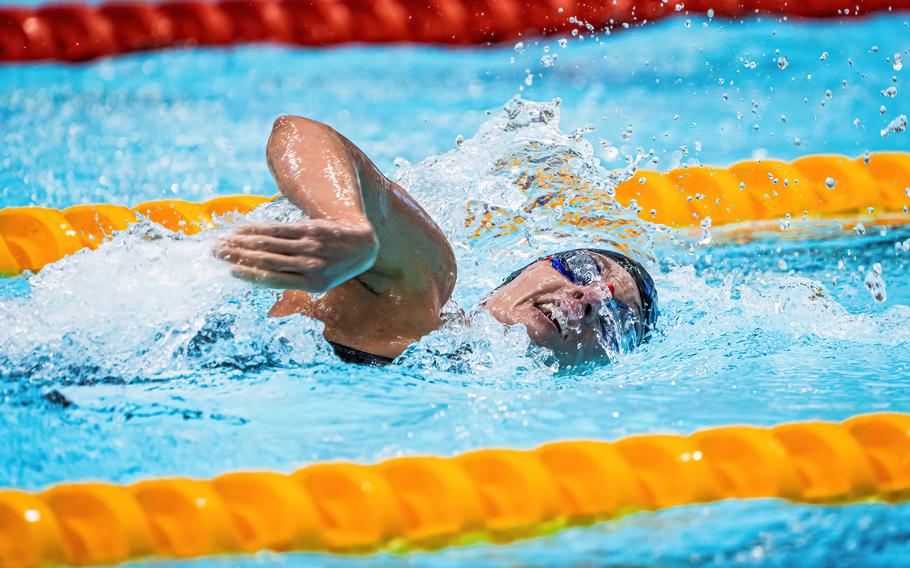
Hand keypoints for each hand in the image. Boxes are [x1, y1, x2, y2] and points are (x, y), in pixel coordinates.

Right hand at [213, 219, 378, 291]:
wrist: (362, 244)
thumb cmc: (333, 266)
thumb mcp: (319, 281)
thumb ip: (291, 280)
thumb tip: (254, 277)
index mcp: (311, 284)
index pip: (273, 279)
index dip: (248, 274)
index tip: (228, 271)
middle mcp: (310, 266)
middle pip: (266, 259)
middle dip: (237, 256)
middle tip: (215, 252)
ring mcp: (310, 247)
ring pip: (268, 243)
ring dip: (241, 241)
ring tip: (222, 241)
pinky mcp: (310, 230)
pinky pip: (278, 229)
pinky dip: (256, 229)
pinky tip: (241, 229)